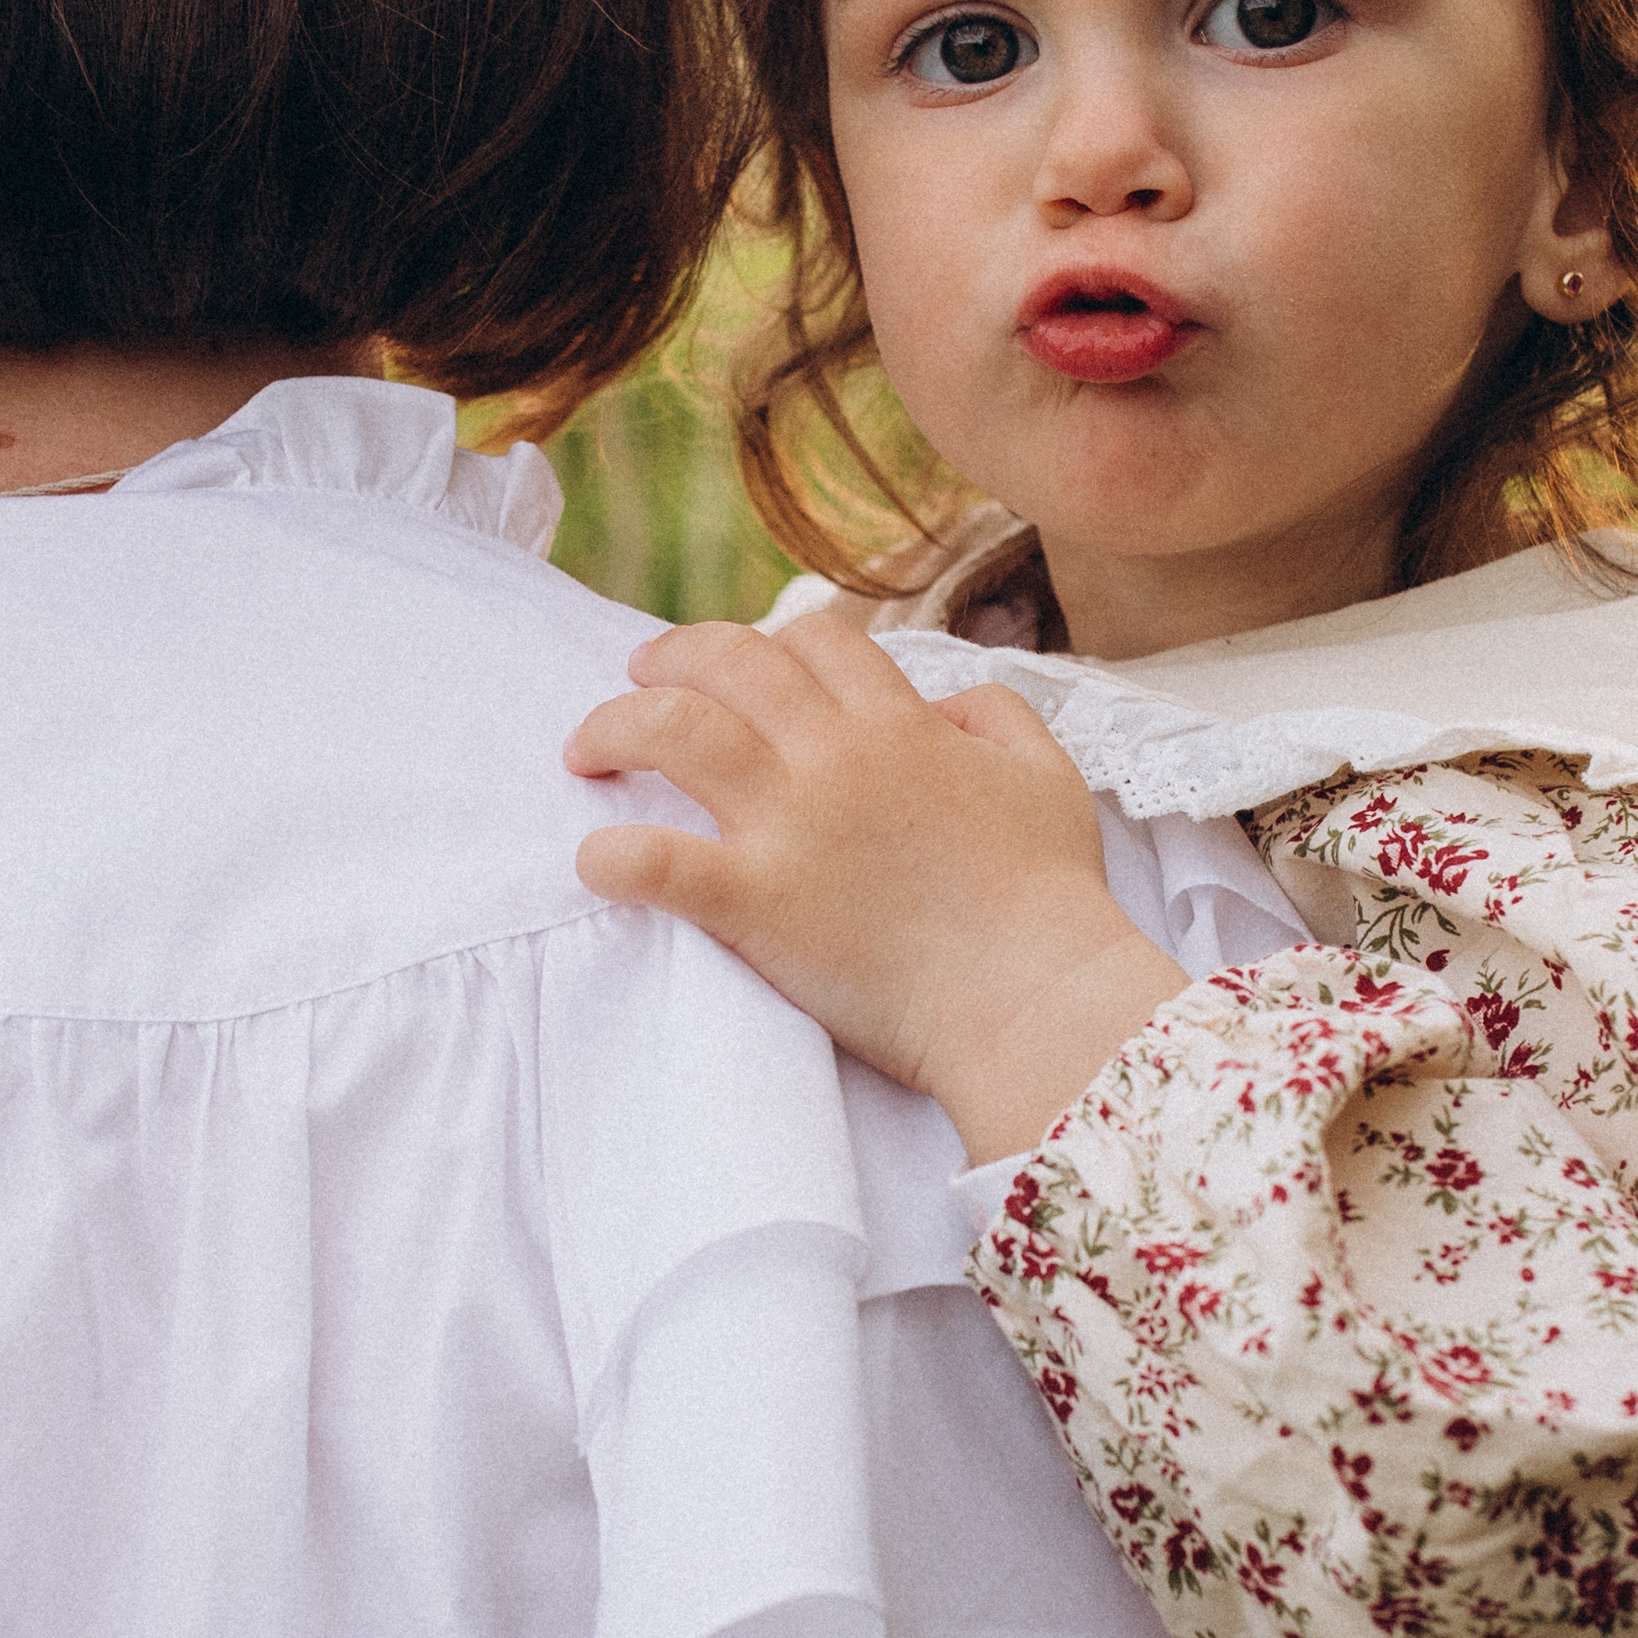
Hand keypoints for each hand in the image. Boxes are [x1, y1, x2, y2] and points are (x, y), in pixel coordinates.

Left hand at [565, 615, 1187, 1164]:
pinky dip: (612, 856)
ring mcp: (790, 826)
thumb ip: (997, 717)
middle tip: (636, 676)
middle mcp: (835, 756)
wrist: (1033, 996)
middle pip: (729, 661)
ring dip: (615, 727)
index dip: (773, 641)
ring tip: (587, 751)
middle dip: (671, 656)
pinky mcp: (756, 904)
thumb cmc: (1051, 898)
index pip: (818, 642)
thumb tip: (947, 704)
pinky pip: (656, 862)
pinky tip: (594, 860)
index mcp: (900, 725)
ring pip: (673, 731)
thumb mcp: (1049, 777)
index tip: (748, 667)